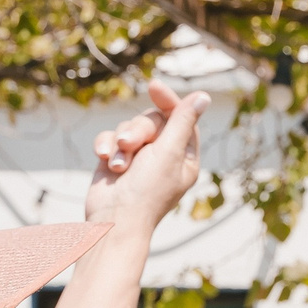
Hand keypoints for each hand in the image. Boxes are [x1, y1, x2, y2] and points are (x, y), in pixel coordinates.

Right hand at [84, 81, 207, 232]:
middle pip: (152, 120)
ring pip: (128, 127)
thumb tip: (203, 97)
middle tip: (131, 145)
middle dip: (139, 130)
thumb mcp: (169, 153)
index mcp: (183, 157)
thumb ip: (183, 122)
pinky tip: (104, 158)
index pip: (180, 119)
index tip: (154, 87)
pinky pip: (110, 137)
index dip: (169, 102)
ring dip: (120, 142)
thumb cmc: (146, 192)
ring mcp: (137, 158)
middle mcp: (162, 156)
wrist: (113, 220)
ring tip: (119, 164)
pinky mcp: (115, 159)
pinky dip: (106, 146)